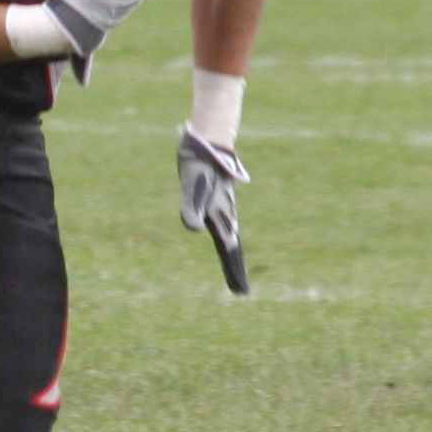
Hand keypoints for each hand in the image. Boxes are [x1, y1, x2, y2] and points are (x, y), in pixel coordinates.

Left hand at [177, 125, 250, 293]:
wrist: (209, 139)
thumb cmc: (198, 164)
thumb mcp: (190, 187)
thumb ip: (191, 208)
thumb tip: (194, 230)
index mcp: (221, 215)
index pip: (229, 249)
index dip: (234, 270)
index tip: (241, 292)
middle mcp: (226, 212)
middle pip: (232, 245)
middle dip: (235, 268)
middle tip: (241, 291)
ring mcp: (224, 203)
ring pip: (231, 231)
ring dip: (232, 251)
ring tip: (235, 270)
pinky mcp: (219, 194)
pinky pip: (225, 218)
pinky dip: (228, 232)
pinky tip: (230, 231)